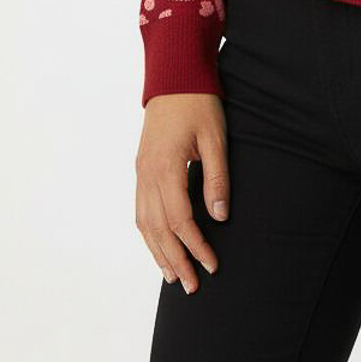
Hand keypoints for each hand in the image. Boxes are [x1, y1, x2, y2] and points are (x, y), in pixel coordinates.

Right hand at [135, 93, 229, 293]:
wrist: (174, 75)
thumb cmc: (198, 103)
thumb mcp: (215, 139)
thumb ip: (217, 179)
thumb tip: (221, 217)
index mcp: (166, 167)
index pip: (180, 220)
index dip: (196, 246)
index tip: (212, 264)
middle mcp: (147, 174)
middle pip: (158, 229)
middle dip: (176, 259)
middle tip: (192, 286)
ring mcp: (140, 172)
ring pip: (144, 223)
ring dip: (158, 252)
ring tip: (172, 276)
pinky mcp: (141, 168)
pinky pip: (140, 209)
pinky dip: (148, 233)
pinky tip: (157, 246)